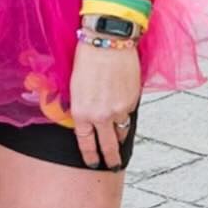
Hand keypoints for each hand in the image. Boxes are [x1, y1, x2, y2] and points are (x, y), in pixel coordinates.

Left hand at [69, 40, 142, 170]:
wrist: (108, 42)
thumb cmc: (87, 59)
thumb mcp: (74, 87)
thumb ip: (80, 107)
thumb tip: (85, 120)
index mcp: (81, 113)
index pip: (86, 143)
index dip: (90, 156)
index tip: (93, 163)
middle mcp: (101, 116)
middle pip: (108, 146)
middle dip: (111, 159)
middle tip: (113, 165)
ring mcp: (119, 110)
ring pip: (122, 130)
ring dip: (120, 135)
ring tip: (120, 139)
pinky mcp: (132, 101)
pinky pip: (129, 113)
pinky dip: (126, 113)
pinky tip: (122, 105)